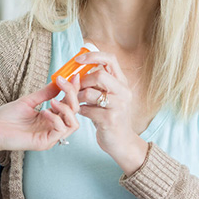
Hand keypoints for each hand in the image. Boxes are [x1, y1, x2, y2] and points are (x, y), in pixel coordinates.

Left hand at [0, 76, 80, 153]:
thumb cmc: (5, 117)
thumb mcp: (28, 101)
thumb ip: (45, 93)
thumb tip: (59, 81)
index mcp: (50, 117)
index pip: (69, 104)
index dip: (74, 90)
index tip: (75, 76)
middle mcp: (53, 127)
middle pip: (75, 112)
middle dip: (72, 95)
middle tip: (63, 83)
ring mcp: (50, 136)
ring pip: (73, 123)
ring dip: (66, 109)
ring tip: (51, 101)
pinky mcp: (44, 143)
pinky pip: (60, 131)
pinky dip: (56, 119)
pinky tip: (44, 111)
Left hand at [75, 51, 147, 174]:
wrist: (121, 142)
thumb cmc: (109, 116)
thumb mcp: (106, 96)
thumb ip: (96, 84)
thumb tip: (75, 70)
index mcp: (122, 82)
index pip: (110, 59)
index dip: (93, 56)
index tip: (77, 59)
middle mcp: (123, 92)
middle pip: (99, 75)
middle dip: (82, 81)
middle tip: (74, 89)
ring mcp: (119, 106)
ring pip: (90, 93)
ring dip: (77, 97)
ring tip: (75, 102)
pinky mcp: (110, 119)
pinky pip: (87, 109)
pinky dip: (80, 110)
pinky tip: (82, 113)